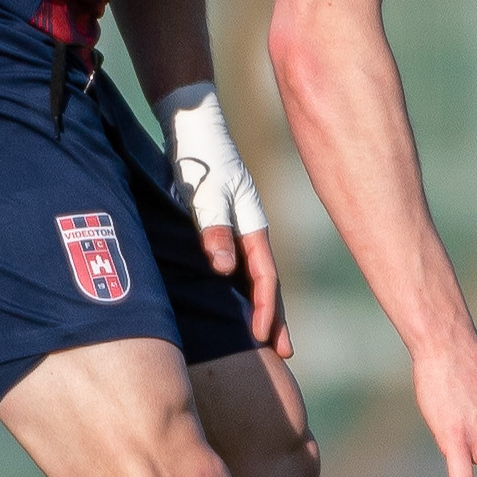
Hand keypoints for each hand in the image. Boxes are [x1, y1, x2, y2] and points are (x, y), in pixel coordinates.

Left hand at [160, 81, 290, 357]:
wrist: (192, 124)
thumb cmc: (199, 157)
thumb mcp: (204, 195)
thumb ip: (214, 230)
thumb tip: (226, 270)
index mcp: (253, 224)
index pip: (264, 276)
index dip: (264, 309)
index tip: (261, 339)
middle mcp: (251, 229)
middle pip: (267, 281)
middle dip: (275, 316)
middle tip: (284, 353)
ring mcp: (239, 226)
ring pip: (254, 274)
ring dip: (261, 304)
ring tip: (266, 336)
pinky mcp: (222, 222)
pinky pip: (238, 263)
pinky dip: (242, 286)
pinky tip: (236, 299)